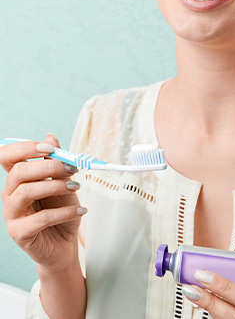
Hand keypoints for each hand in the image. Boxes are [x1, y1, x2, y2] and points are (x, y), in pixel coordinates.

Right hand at [0, 134, 86, 272]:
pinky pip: (41, 218)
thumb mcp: (63, 181)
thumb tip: (51, 137)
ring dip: (55, 186)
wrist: (64, 243)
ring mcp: (12, 214)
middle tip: (72, 168)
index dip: (26, 148)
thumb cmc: (61, 209)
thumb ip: (56, 161)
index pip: (8, 156)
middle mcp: (9, 194)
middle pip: (18, 171)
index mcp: (17, 179)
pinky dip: (65, 212)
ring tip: (76, 186)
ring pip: (25, 191)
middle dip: (48, 166)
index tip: (51, 148)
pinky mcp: (19, 233)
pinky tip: (80, 211)